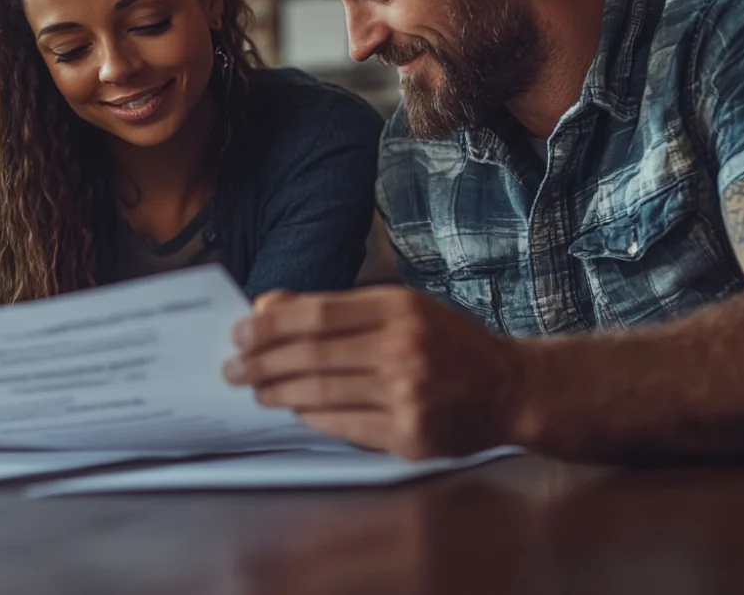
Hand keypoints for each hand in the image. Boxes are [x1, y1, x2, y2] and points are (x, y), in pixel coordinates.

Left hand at [222, 286, 524, 459]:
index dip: (270, 324)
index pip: (317, 314)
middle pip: (312, 355)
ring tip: (256, 390)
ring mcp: (408, 395)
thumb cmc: (448, 343)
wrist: (511, 389)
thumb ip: (337, 307)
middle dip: (262, 362)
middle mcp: (404, 348)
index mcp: (399, 308)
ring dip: (279, 392)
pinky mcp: (410, 435)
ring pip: (321, 392)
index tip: (238, 331)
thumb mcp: (400, 307)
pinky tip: (294, 409)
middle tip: (232, 367)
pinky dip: (311, 417)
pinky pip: (343, 426)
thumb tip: (269, 307)